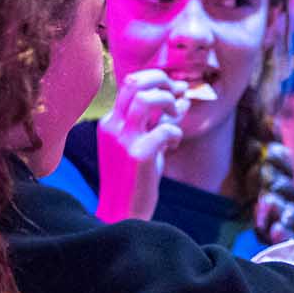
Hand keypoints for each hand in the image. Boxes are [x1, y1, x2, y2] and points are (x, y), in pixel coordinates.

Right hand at [96, 68, 186, 222]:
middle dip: (163, 81)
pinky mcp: (137, 156)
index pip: (130, 83)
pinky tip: (173, 145)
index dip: (157, 79)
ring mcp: (122, 140)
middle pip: (134, 82)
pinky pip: (165, 129)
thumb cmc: (136, 178)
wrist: (123, 213)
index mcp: (110, 122)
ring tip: (174, 116)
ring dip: (168, 102)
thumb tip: (183, 96)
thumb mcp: (146, 143)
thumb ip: (160, 120)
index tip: (177, 88)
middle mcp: (112, 126)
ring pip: (146, 99)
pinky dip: (176, 133)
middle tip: (178, 94)